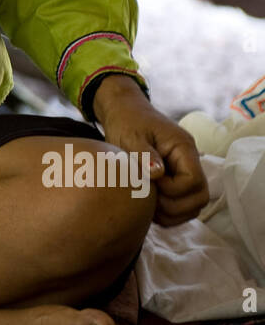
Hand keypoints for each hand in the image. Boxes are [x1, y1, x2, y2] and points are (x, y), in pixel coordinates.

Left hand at [93, 77, 208, 227]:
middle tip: (150, 201)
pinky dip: (170, 213)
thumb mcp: (131, 136)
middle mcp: (190, 160)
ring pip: (194, 204)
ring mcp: (185, 170)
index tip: (151, 184)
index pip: (194, 180)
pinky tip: (150, 207)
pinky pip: (183, 205)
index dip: (173, 190)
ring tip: (149, 206)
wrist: (124, 112)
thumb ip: (144, 155)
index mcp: (183, 147)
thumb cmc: (126, 121)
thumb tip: (159, 174)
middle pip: (200, 196)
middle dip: (175, 207)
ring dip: (173, 213)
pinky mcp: (177, 179)